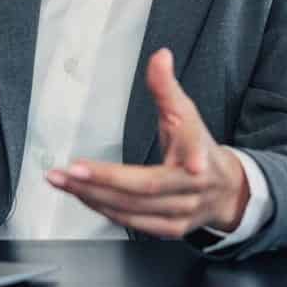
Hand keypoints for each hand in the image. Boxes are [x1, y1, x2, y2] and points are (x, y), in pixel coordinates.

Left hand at [45, 47, 248, 236]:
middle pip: (144, 189)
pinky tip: (83, 195)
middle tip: (67, 171)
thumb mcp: (187, 112)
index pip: (189, 158)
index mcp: (199, 157)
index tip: (189, 165)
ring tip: (63, 181)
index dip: (186, 159)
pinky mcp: (168, 231)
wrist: (223, 190)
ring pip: (132, 210)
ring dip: (93, 196)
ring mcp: (179, 215)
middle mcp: (189, 191)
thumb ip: (167, 87)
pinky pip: (130, 222)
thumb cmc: (198, 145)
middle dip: (102, 181)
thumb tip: (160, 55)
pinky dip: (103, 209)